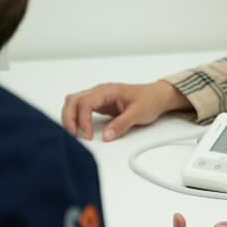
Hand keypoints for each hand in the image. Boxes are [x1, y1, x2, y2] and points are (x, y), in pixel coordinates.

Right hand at [61, 80, 190, 141]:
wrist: (157, 96)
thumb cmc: (149, 100)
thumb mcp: (138, 113)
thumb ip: (122, 124)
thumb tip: (107, 136)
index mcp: (108, 90)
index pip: (85, 103)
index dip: (84, 120)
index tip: (89, 135)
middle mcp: (100, 91)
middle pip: (73, 100)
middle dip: (69, 118)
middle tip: (72, 135)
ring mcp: (98, 97)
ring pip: (74, 102)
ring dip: (70, 117)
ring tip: (73, 133)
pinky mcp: (99, 103)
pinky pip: (81, 107)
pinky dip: (76, 117)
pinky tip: (79, 128)